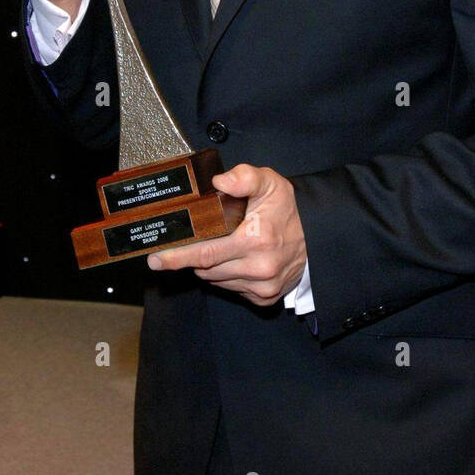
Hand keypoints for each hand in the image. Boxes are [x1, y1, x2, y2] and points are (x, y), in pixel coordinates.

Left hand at [146, 164, 306, 305]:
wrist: (318, 235)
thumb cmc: (288, 209)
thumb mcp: (269, 182)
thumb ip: (243, 177)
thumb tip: (218, 183)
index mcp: (256, 239)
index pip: (205, 253)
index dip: (178, 257)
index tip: (156, 260)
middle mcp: (259, 267)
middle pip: (206, 269)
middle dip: (194, 257)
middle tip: (192, 242)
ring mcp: (263, 286)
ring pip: (216, 280)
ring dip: (212, 266)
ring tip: (223, 246)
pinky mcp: (265, 297)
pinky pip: (232, 289)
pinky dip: (227, 276)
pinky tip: (237, 260)